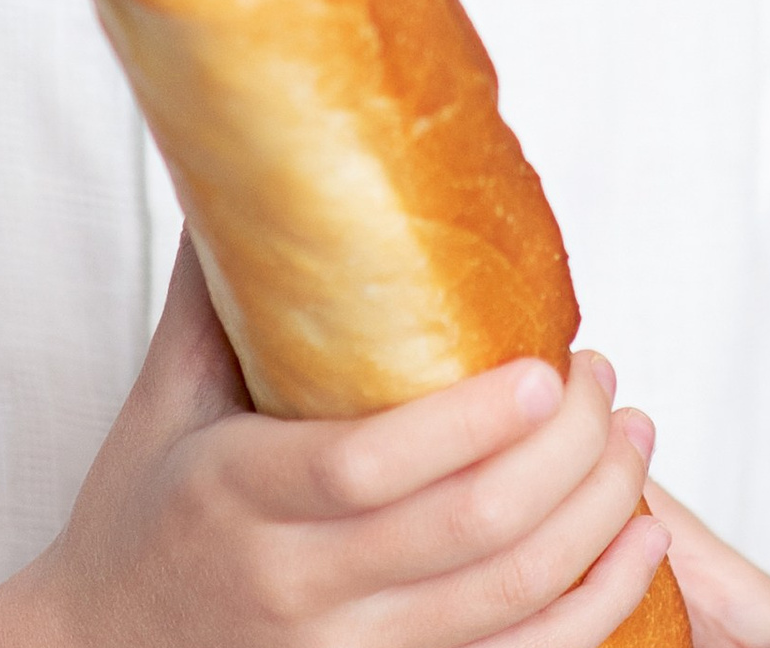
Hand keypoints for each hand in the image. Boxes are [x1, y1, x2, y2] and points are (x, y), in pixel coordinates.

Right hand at [0, 234, 670, 647]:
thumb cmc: (133, 524)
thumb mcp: (160, 402)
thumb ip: (213, 291)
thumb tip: (248, 166)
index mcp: (238, 498)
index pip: (367, 468)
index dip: (468, 424)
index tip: (543, 367)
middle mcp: (298, 591)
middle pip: (463, 532)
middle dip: (564, 455)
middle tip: (605, 382)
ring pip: (505, 603)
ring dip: (595, 521)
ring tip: (635, 443)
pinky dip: (592, 610)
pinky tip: (635, 547)